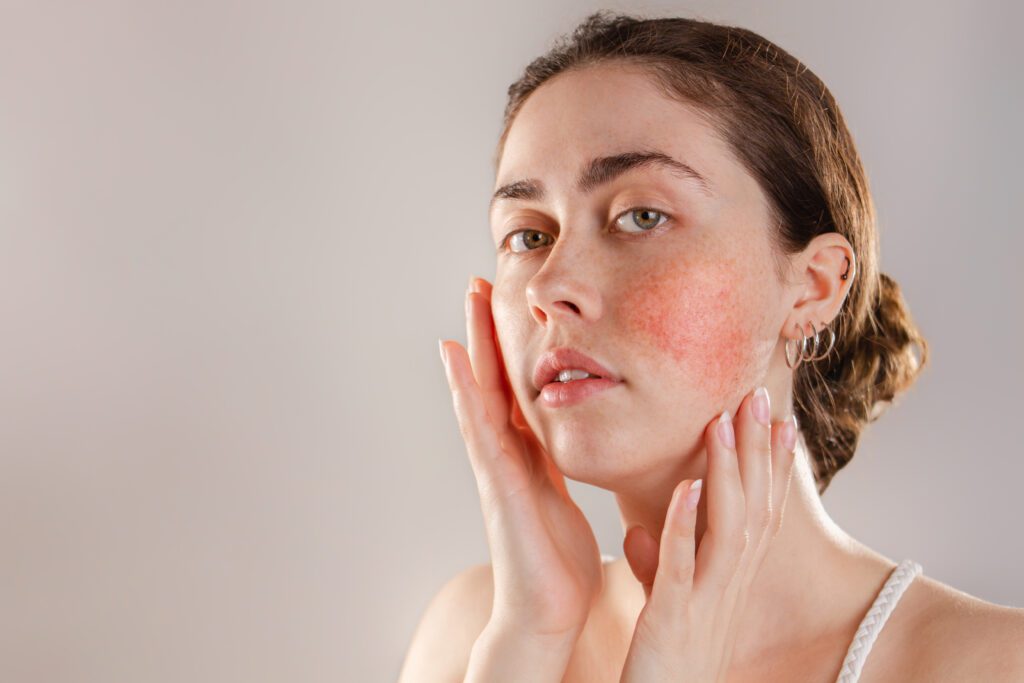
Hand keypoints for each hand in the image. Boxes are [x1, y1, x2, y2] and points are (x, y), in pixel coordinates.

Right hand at [439, 276, 603, 640]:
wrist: (546, 614)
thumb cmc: (558, 566)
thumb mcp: (566, 499)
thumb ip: (563, 468)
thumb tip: (575, 442)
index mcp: (529, 456)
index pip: (518, 388)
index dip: (511, 347)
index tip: (508, 304)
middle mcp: (506, 454)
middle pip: (494, 380)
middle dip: (487, 331)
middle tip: (480, 281)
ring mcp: (495, 467)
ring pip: (480, 392)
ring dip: (472, 344)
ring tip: (467, 299)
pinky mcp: (495, 483)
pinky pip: (479, 427)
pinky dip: (465, 389)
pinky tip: (454, 355)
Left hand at [618, 386, 798, 681]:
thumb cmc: (661, 665)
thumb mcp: (663, 607)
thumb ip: (656, 565)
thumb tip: (640, 529)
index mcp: (729, 582)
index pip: (759, 514)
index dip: (772, 467)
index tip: (779, 420)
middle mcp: (728, 588)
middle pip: (753, 508)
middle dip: (757, 452)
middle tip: (758, 397)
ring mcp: (705, 602)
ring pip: (727, 527)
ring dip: (727, 473)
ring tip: (723, 422)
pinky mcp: (673, 619)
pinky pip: (682, 567)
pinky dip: (685, 526)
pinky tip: (689, 487)